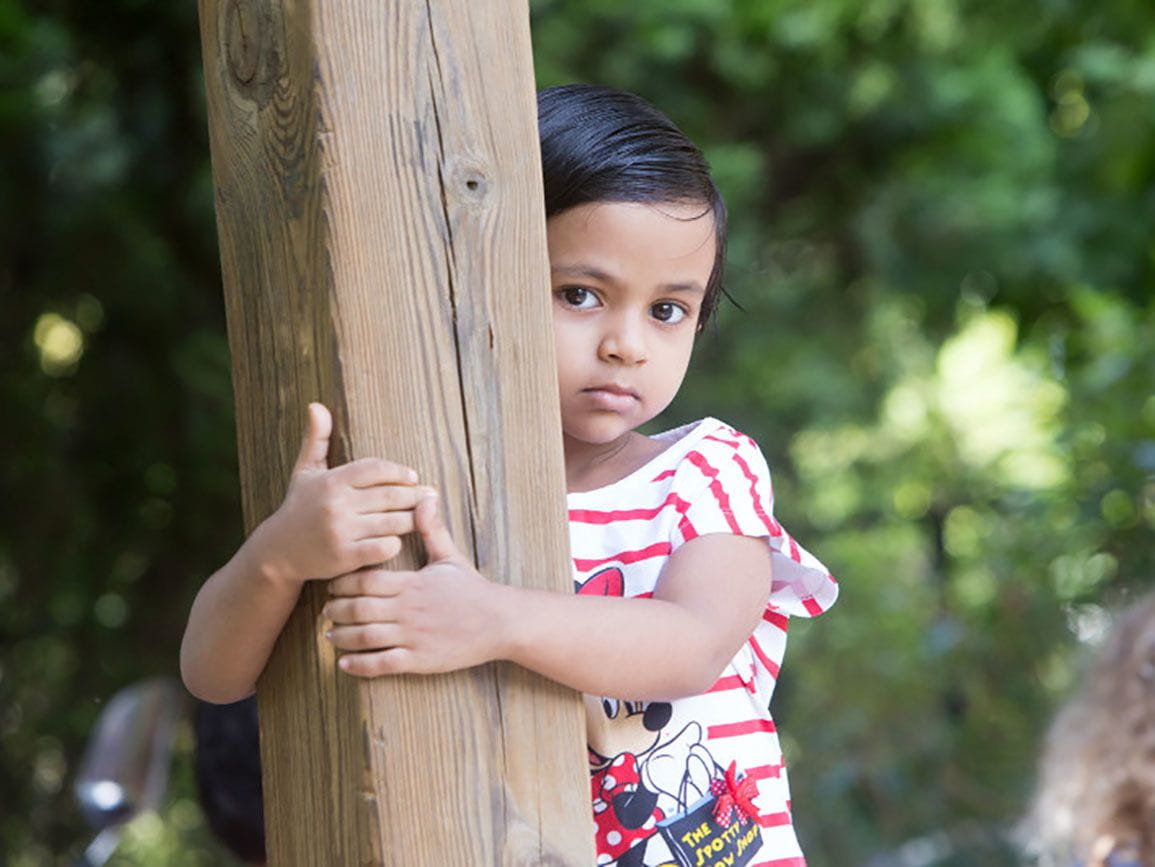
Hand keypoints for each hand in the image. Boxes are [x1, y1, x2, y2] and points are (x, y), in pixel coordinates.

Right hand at [246, 402, 428, 584]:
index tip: (412, 476)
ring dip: (411, 519)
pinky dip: (395, 543)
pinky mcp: (345, 557)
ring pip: (392, 522)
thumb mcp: (304, 472)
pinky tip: (399, 539)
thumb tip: (316, 405)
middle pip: (390, 496)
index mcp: (331, 481)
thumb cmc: (298, 507)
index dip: (399, 471)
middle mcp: (337, 505)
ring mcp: (341, 532)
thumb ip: (316, 439)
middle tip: (431, 495)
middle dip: (415, 495)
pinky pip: (384, 548)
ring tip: (425, 515)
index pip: (376, 468)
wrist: (277, 552)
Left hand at [323, 494, 506, 675]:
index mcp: (412, 583)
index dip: (343, 583)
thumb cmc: (472, 589)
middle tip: (325, 609)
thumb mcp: (450, 556)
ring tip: (330, 635)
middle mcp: (408, 610)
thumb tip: (424, 497)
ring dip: (341, 636)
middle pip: (359, 608)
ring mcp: (413, 636)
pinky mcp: (419, 660)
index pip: (366, 580)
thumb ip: (431, 529)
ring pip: (365, 637)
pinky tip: (344, 662)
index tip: (333, 584)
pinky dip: (358, 664)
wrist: (499, 622)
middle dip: (336, 609)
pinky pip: (381, 664)